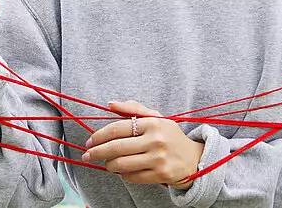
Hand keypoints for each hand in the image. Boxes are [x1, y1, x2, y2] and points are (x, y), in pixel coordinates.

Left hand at [83, 100, 204, 188]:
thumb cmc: (169, 136)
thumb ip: (133, 109)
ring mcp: (158, 158)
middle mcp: (155, 140)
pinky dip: (123, 175)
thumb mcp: (155, 118)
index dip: (99, 136)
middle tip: (88, 155)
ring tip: (106, 163)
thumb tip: (110, 104)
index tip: (89, 141)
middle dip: (97, 152)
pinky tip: (122, 171)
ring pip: (121, 164)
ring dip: (108, 165)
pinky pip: (132, 177)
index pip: (117, 128)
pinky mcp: (161, 174)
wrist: (193, 158)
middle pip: (116, 148)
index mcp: (152, 123)